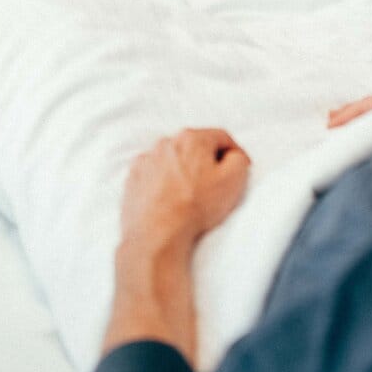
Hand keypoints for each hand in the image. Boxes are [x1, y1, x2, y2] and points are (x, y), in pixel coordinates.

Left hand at [117, 128, 251, 255]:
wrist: (157, 234)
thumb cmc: (195, 207)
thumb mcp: (233, 180)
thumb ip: (238, 159)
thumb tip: (233, 155)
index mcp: (192, 138)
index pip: (221, 138)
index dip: (233, 152)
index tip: (237, 168)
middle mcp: (166, 143)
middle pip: (195, 146)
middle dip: (205, 161)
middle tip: (212, 185)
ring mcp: (147, 160)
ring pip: (173, 159)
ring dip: (183, 170)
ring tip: (188, 194)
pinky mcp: (133, 177)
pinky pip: (154, 173)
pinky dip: (162, 181)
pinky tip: (169, 198)